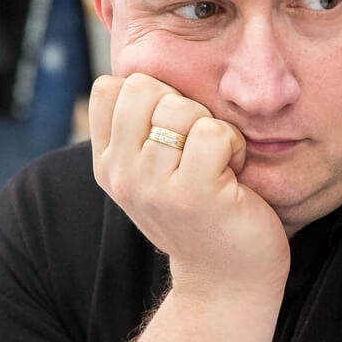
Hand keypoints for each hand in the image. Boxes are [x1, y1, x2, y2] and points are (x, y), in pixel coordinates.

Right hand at [90, 73, 290, 297]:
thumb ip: (139, 126)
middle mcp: (120, 175)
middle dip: (183, 106)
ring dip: (212, 129)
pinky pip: (212, 131)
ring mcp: (153, 186)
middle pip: (144, 87)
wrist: (227, 281)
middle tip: (200, 150)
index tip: (173, 136)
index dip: (152, 96)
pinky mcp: (193, 194)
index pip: (111, 87)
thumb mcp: (155, 171)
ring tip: (218, 166)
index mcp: (107, 164)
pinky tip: (234, 176)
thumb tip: (142, 61)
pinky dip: (234, 145)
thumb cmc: (201, 216)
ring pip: (179, 107)